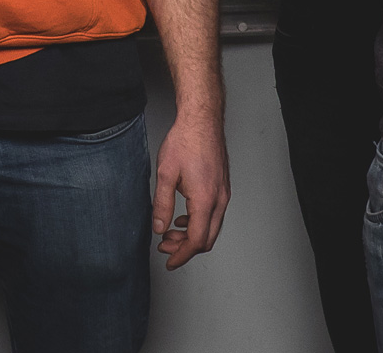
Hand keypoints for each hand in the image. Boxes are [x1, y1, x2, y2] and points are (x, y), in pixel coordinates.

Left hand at [153, 115, 229, 268]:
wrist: (202, 120)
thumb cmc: (185, 141)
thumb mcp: (165, 174)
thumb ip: (162, 204)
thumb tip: (159, 227)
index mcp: (205, 200)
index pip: (196, 241)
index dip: (182, 255)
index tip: (169, 261)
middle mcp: (219, 200)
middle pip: (207, 239)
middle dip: (185, 248)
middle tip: (164, 246)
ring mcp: (223, 193)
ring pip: (212, 227)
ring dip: (192, 235)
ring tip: (170, 232)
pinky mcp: (222, 187)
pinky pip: (214, 214)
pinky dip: (198, 222)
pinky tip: (183, 217)